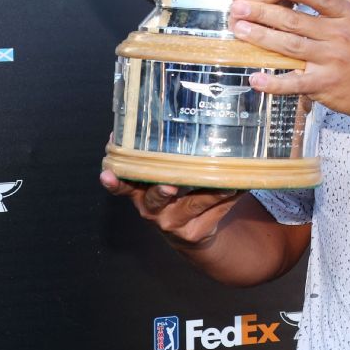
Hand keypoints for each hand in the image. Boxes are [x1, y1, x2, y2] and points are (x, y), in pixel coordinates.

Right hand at [99, 170, 242, 247]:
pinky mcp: (196, 231)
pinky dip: (230, 197)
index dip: (114, 181)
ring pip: (193, 204)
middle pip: (155, 199)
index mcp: (140, 193)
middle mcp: (153, 210)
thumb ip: (156, 158)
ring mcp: (174, 223)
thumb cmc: (175, 195)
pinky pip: (215, 211)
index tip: (107, 174)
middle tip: (169, 186)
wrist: (191, 235)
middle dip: (162, 191)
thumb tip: (161, 114)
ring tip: (226, 183)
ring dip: (211, 192)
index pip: (123, 186)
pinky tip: (242, 185)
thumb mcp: (159, 179)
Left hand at [229, 0, 349, 125]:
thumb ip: (346, 2)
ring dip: (261, 37)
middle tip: (240, 6)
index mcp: (347, 18)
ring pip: (291, 46)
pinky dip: (274, 83)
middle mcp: (339, 37)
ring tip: (239, 29)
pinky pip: (295, 83)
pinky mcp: (325, 86)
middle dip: (264, 12)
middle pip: (296, 21)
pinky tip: (255, 79)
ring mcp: (331, 61)